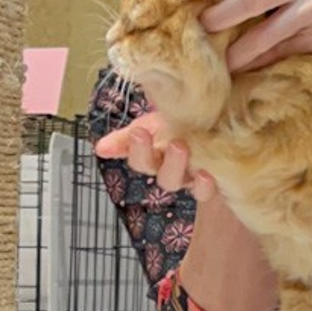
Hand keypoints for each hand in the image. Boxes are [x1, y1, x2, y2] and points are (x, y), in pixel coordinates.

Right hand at [94, 113, 217, 202]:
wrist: (205, 118)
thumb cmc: (174, 122)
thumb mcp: (148, 125)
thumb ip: (124, 139)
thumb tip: (100, 149)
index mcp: (154, 159)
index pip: (140, 161)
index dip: (138, 150)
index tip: (139, 132)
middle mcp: (173, 173)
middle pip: (166, 179)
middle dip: (169, 163)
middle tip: (176, 144)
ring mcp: (192, 179)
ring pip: (187, 184)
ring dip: (188, 171)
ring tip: (191, 153)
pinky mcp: (211, 183)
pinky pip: (207, 192)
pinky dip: (207, 185)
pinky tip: (207, 174)